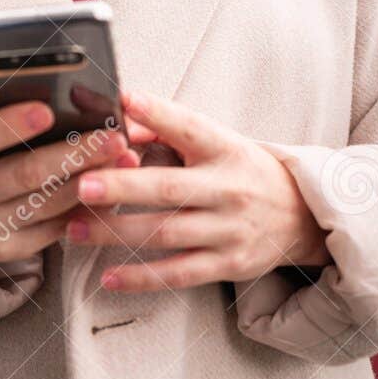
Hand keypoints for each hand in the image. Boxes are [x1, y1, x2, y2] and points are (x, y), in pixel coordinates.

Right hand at [0, 91, 158, 267]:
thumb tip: (20, 70)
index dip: (10, 124)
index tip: (47, 109)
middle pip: (24, 173)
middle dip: (74, 154)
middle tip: (113, 137)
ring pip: (47, 204)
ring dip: (91, 181)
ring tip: (123, 159)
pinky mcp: (8, 249)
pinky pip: (56, 230)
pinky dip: (88, 210)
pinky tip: (113, 190)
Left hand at [64, 88, 332, 291]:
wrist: (302, 214)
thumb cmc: (243, 172)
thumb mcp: (218, 144)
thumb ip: (168, 131)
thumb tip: (120, 119)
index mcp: (225, 149)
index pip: (190, 128)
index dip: (158, 114)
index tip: (125, 101)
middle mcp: (228, 189)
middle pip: (169, 189)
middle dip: (123, 186)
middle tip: (82, 185)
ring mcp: (229, 229)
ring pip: (166, 233)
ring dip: (116, 233)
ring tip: (75, 230)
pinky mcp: (229, 264)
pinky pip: (179, 273)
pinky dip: (142, 277)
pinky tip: (108, 277)